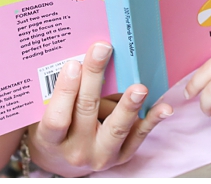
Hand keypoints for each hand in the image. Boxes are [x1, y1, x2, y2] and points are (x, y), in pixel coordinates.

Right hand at [28, 41, 171, 175]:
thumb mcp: (47, 116)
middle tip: (103, 49)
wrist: (67, 160)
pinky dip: (152, 120)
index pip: (57, 118)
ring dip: (128, 106)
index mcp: (51, 141)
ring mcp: (101, 155)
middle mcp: (76, 150)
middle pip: (87, 112)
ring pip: (116, 128)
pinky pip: (139, 136)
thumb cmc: (57, 130)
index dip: (65, 92)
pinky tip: (164, 107)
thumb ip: (58, 94)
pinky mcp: (122, 156)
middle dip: (94, 79)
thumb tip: (79, 56)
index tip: (73, 63)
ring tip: (138, 87)